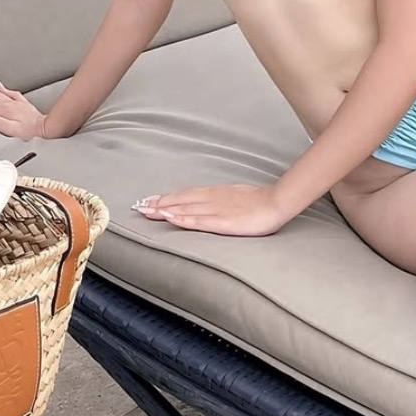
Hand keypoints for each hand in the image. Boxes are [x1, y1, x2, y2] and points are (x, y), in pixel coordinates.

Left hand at [131, 184, 286, 236]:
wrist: (275, 203)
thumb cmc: (258, 201)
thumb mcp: (235, 196)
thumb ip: (219, 200)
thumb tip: (206, 203)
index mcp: (214, 193)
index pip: (185, 195)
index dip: (166, 198)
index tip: (150, 200)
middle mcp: (211, 199)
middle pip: (180, 200)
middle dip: (159, 204)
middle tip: (140, 206)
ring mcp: (215, 210)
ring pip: (184, 208)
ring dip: (165, 210)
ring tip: (148, 211)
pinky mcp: (222, 222)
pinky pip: (198, 220)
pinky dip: (183, 219)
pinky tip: (171, 219)